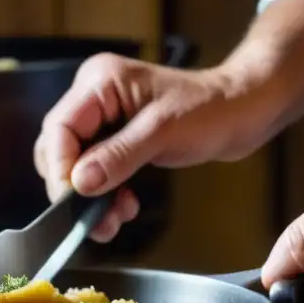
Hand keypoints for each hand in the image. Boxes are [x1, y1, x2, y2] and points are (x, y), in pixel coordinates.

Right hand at [33, 53, 251, 241]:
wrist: (245, 110)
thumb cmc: (211, 109)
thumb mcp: (163, 133)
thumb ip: (118, 156)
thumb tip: (78, 183)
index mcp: (100, 82)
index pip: (59, 128)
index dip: (61, 167)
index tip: (72, 200)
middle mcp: (96, 96)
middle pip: (59, 148)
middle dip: (73, 187)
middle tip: (92, 219)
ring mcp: (106, 117)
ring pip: (75, 164)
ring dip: (89, 197)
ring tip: (112, 220)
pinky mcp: (118, 137)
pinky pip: (95, 169)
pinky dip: (104, 194)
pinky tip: (123, 207)